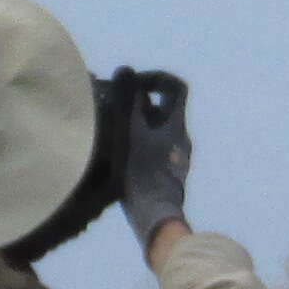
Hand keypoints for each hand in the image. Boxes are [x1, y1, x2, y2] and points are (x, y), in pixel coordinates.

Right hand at [117, 71, 194, 249]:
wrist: (155, 217)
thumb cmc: (142, 173)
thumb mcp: (130, 132)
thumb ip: (128, 100)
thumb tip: (126, 70)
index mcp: (176, 125)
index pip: (176, 87)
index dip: (155, 78)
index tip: (132, 84)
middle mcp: (180, 138)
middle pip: (162, 108)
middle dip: (136, 102)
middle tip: (111, 106)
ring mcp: (174, 158)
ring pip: (155, 129)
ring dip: (133, 123)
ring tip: (107, 128)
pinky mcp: (165, 174)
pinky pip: (152, 148)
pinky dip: (135, 142)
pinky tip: (114, 152)